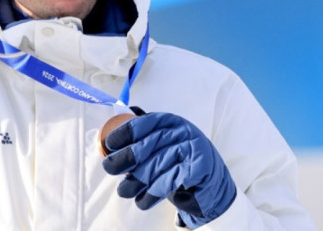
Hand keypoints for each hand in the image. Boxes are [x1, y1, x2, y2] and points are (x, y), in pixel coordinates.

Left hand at [102, 111, 236, 227]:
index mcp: (170, 122)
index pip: (144, 123)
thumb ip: (144, 135)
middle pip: (147, 145)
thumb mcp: (164, 143)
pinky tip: (142, 200)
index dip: (124, 133)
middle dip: (124, 158)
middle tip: (109, 169)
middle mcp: (182, 131)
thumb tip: (115, 125)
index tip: (109, 144)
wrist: (213, 184)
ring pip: (155, 166)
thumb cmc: (181, 162)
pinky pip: (169, 181)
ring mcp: (191, 148)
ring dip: (135, 181)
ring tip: (124, 191)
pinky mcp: (197, 168)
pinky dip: (152, 193)